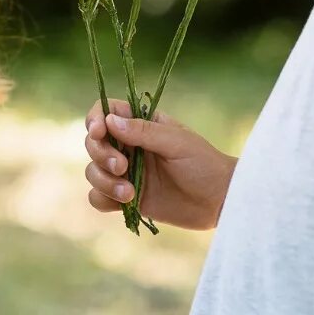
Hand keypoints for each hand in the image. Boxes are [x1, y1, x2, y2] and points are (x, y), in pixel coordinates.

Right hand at [83, 99, 233, 230]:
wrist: (220, 202)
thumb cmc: (204, 164)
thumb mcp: (177, 142)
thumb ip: (143, 131)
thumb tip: (109, 121)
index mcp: (140, 123)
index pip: (106, 112)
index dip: (95, 119)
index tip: (99, 132)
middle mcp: (128, 146)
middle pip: (93, 143)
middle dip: (101, 155)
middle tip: (123, 167)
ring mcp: (126, 173)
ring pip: (93, 171)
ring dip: (104, 182)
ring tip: (129, 193)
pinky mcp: (126, 198)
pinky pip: (98, 197)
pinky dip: (104, 198)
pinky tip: (125, 202)